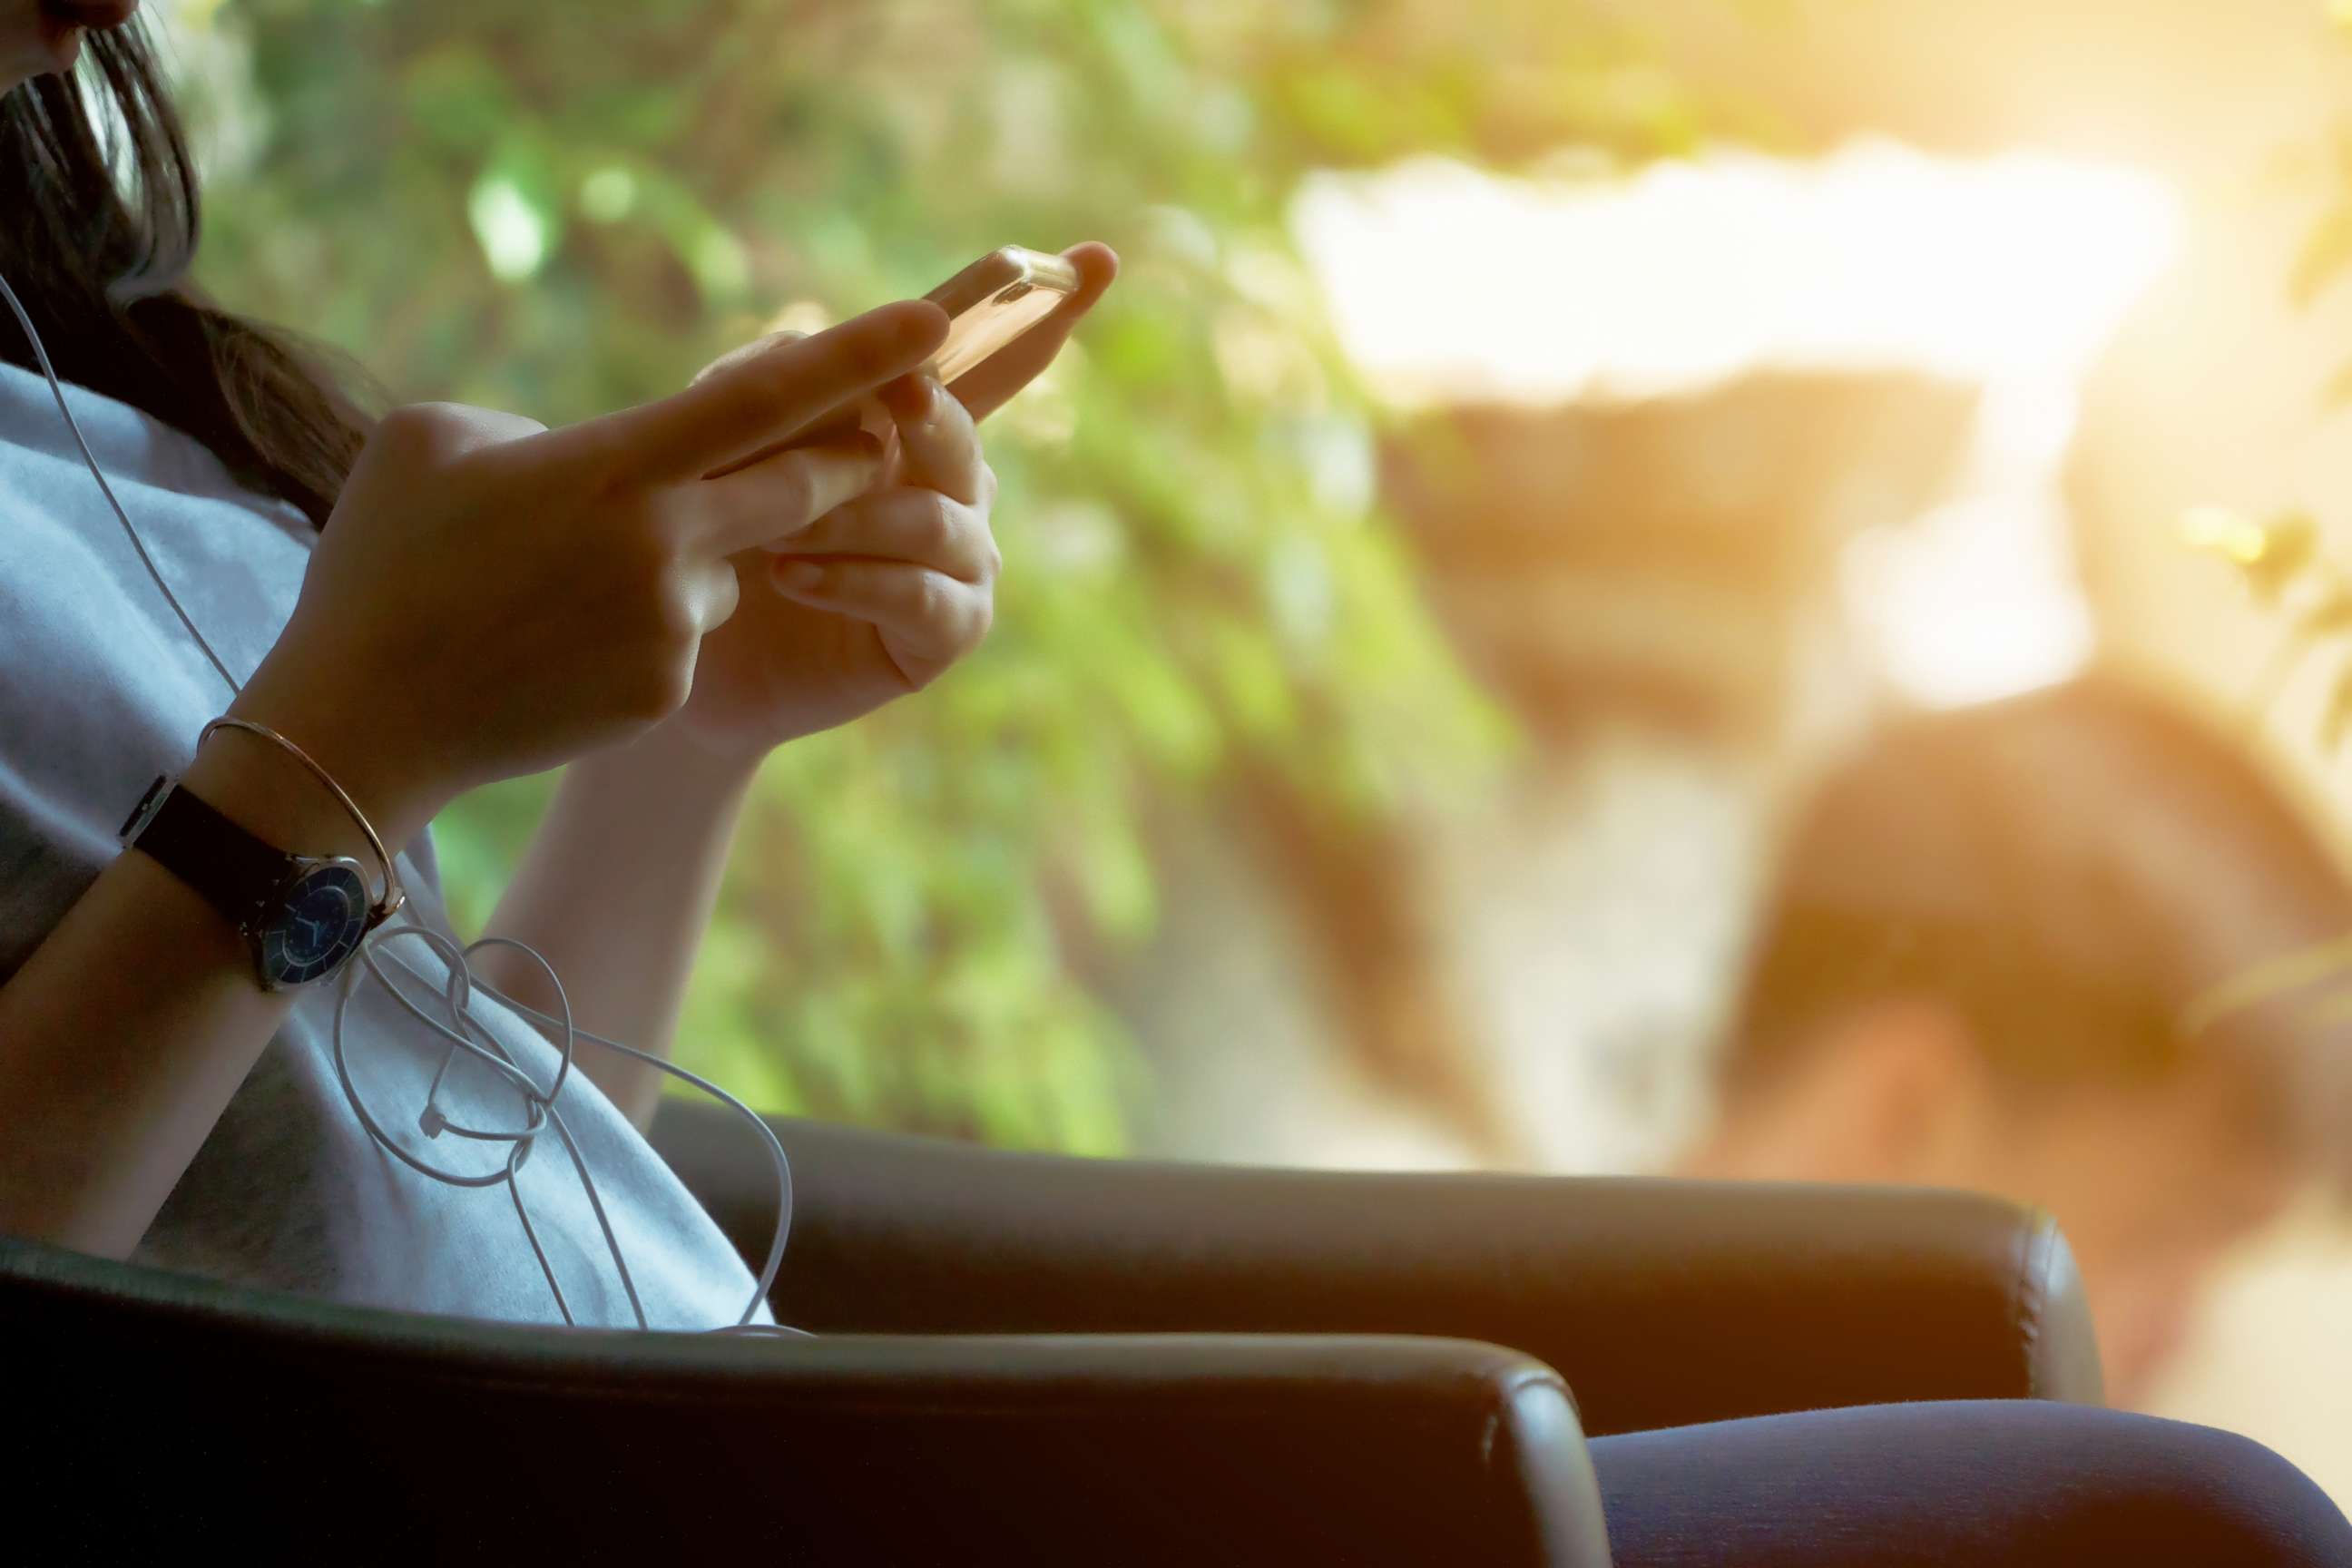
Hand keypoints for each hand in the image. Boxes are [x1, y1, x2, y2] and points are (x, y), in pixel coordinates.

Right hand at [231, 300, 949, 844]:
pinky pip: (683, 638)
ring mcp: (672, 624)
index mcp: (616, 465)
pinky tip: (552, 647)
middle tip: (863, 442)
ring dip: (679, 563)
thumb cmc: (382, 565)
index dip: (856, 359)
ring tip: (558, 589)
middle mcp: (664, 543)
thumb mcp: (432, 444)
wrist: (362, 720)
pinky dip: (640, 630)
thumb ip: (532, 427)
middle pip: (796, 490)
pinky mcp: (666, 689)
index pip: (766, 400)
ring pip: (723, 572)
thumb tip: (591, 450)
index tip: (926, 324)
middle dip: (835, 464)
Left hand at [652, 242, 1118, 760]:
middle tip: (894, 399)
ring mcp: (961, 559)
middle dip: (926, 416)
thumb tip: (824, 346)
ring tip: (775, 531)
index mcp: (918, 424)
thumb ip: (773, 385)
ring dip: (853, 515)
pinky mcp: (947, 631)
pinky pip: (923, 593)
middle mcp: (956, 484)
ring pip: (936, 518)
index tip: (1098, 257)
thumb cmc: (710, 533)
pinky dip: (855, 578)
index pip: (990, 357)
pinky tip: (791, 574)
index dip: (1047, 309)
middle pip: (960, 433)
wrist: (688, 654)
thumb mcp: (722, 440)